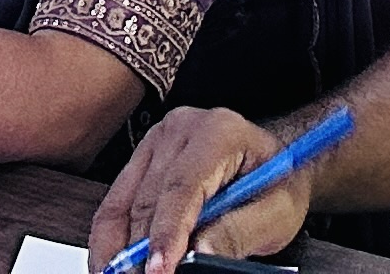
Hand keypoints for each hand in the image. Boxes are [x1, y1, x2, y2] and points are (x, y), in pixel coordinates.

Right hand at [91, 106, 308, 270]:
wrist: (276, 168)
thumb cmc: (278, 185)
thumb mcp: (276, 214)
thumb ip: (237, 232)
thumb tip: (197, 254)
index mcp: (218, 132)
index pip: (182, 187)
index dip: (166, 234)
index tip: (159, 271)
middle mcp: (181, 129)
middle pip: (147, 199)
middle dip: (140, 252)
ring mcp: (156, 142)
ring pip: (122, 204)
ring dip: (118, 250)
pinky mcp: (142, 161)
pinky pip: (116, 205)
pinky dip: (112, 241)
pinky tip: (114, 265)